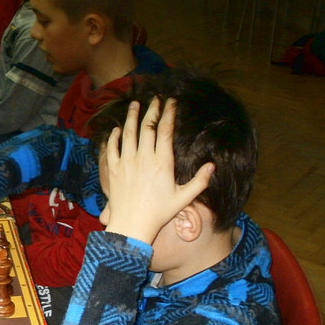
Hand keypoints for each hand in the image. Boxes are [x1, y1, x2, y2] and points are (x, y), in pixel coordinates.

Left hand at [101, 98, 214, 244]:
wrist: (132, 224)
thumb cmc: (159, 213)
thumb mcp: (183, 198)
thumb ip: (200, 181)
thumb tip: (213, 165)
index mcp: (162, 162)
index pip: (166, 130)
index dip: (169, 113)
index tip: (172, 102)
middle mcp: (143, 158)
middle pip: (147, 126)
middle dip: (152, 110)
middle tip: (156, 99)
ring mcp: (126, 162)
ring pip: (128, 132)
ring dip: (132, 116)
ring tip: (135, 105)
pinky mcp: (113, 169)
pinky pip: (112, 147)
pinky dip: (114, 136)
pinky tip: (117, 129)